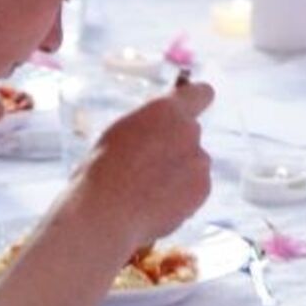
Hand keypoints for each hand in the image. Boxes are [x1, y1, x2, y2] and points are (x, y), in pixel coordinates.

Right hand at [77, 78, 213, 247]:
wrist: (106, 213)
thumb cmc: (102, 171)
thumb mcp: (121, 133)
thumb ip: (149, 127)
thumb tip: (158, 133)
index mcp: (165, 110)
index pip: (201, 93)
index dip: (196, 101)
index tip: (191, 109)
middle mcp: (189, 130)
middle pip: (189, 134)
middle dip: (175, 147)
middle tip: (148, 167)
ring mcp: (200, 160)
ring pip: (193, 164)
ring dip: (178, 173)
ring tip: (146, 192)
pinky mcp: (204, 189)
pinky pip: (195, 189)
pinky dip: (181, 196)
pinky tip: (156, 205)